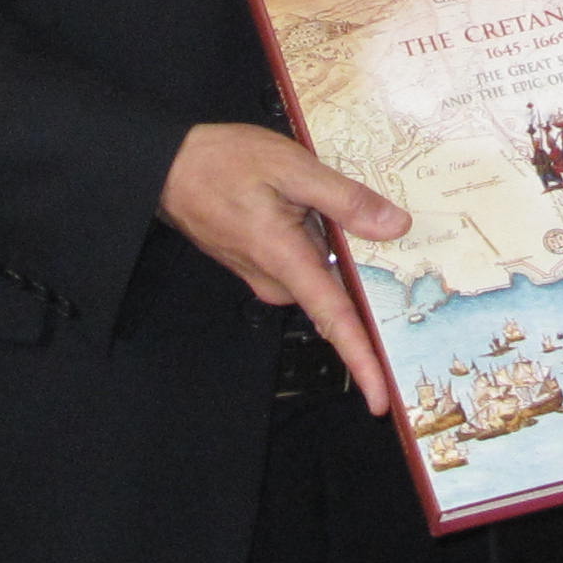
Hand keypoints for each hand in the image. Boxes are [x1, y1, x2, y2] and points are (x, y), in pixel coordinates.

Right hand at [160, 121, 399, 406]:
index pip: (334, 320)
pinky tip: (315, 209)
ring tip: (336, 204)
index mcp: (286, 260)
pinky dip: (319, 243)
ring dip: (340, 250)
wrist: (169, 167)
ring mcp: (265, 276)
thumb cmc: (223, 163)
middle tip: (389, 240)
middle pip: (336, 293)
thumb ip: (345, 199)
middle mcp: (275, 280)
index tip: (379, 399)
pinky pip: (304, 263)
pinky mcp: (261, 266)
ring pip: (321, 274)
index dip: (361, 361)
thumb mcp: (293, 167)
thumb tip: (394, 227)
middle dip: (365, 277)